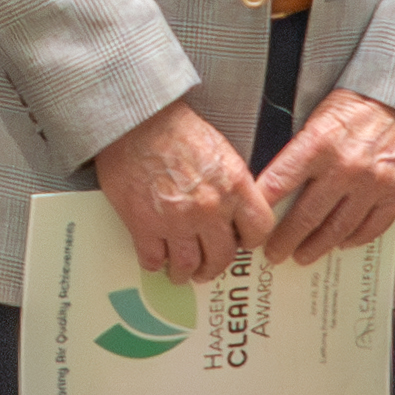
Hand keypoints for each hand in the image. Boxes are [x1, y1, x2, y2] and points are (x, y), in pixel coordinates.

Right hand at [90, 96, 270, 286]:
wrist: (135, 121)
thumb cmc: (174, 128)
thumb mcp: (220, 151)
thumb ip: (231, 184)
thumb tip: (233, 209)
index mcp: (233, 186)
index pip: (259, 229)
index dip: (250, 240)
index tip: (241, 242)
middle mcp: (209, 208)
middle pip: (222, 256)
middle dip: (215, 265)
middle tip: (207, 266)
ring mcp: (176, 220)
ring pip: (188, 265)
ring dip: (185, 273)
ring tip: (181, 272)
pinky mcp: (144, 225)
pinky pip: (153, 259)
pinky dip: (155, 264)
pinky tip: (155, 258)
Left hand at [248, 89, 394, 263]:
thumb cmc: (359, 105)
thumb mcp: (317, 118)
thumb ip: (298, 154)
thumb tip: (274, 189)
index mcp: (319, 143)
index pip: (279, 184)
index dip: (261, 210)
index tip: (252, 224)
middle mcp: (345, 167)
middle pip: (306, 217)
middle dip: (285, 240)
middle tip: (275, 252)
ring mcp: (372, 184)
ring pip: (338, 230)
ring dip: (317, 247)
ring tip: (304, 254)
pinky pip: (371, 228)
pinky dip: (354, 239)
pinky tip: (342, 242)